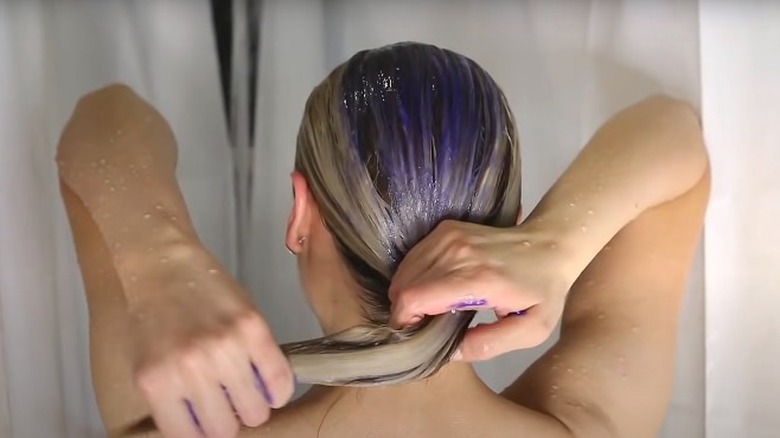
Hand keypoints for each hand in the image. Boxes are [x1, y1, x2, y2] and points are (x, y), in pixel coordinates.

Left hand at [126, 244, 293, 437]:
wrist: (162, 263)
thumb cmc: (153, 311)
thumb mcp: (149, 365)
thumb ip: (175, 399)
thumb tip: (208, 428)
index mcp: (158, 383)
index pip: (192, 437)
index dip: (204, 432)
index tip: (210, 424)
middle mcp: (191, 368)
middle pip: (227, 428)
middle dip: (231, 420)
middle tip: (232, 406)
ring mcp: (225, 347)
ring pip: (256, 409)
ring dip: (256, 405)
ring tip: (250, 392)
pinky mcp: (254, 327)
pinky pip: (279, 377)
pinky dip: (280, 388)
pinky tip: (272, 384)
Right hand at [389, 220, 579, 361]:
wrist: (551, 244)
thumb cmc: (544, 291)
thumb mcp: (531, 331)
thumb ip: (488, 345)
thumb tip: (448, 351)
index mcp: (476, 279)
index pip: (413, 299)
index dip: (406, 321)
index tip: (421, 334)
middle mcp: (456, 252)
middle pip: (402, 285)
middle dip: (405, 310)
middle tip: (426, 325)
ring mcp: (449, 236)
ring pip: (404, 270)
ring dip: (408, 293)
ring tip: (431, 308)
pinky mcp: (446, 229)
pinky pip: (413, 257)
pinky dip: (415, 276)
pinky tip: (434, 288)